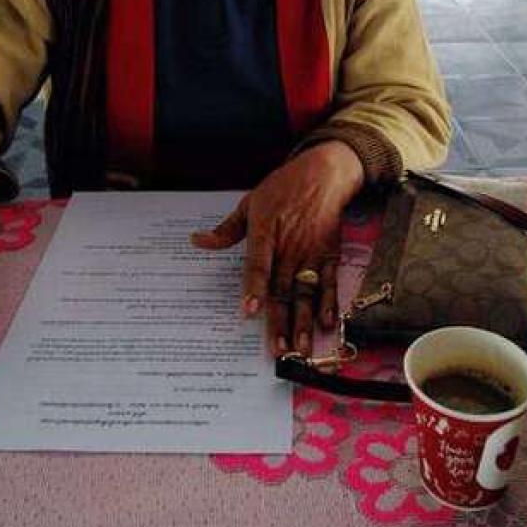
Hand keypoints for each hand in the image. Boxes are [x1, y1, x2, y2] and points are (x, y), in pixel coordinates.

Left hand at [191, 141, 363, 356]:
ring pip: (306, 292)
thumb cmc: (282, 188)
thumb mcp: (249, 203)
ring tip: (301, 348)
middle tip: (278, 351)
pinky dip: (330, 302)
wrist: (323, 174)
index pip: (259, 265)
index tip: (250, 311)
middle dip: (281, 322)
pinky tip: (327, 323)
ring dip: (304, 322)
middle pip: (283, 289)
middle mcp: (289, 247)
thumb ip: (226, 230)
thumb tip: (197, 241)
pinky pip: (330, 282)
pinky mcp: (329, 255)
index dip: (255, 288)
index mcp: (265, 233)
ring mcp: (311, 253)